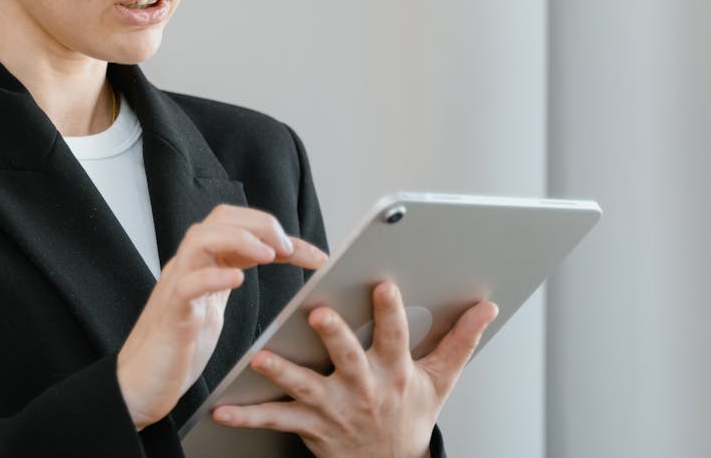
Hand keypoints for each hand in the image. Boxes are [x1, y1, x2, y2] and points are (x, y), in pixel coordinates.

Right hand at [116, 204, 327, 429]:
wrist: (140, 387)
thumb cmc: (177, 349)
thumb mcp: (212, 308)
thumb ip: (228, 281)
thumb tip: (266, 264)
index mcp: (201, 265)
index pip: (237, 227)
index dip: (277, 234)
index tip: (314, 255)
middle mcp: (187, 268)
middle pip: (218, 220)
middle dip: (259, 224)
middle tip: (289, 247)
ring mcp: (176, 288)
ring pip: (199, 239)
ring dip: (238, 240)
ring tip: (267, 254)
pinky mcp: (171, 316)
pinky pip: (187, 285)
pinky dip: (212, 277)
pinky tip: (236, 280)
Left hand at [212, 282, 497, 457]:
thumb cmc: (409, 416)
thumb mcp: (440, 381)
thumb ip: (461, 340)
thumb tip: (487, 306)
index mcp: (394, 372)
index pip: (395, 337)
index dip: (391, 312)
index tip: (382, 284)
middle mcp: (364, 389)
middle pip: (349, 359)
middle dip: (335, 336)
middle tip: (318, 312)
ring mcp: (334, 410)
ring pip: (305, 388)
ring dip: (282, 372)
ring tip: (261, 358)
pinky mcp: (311, 427)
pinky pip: (275, 421)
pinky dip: (247, 417)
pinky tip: (222, 410)